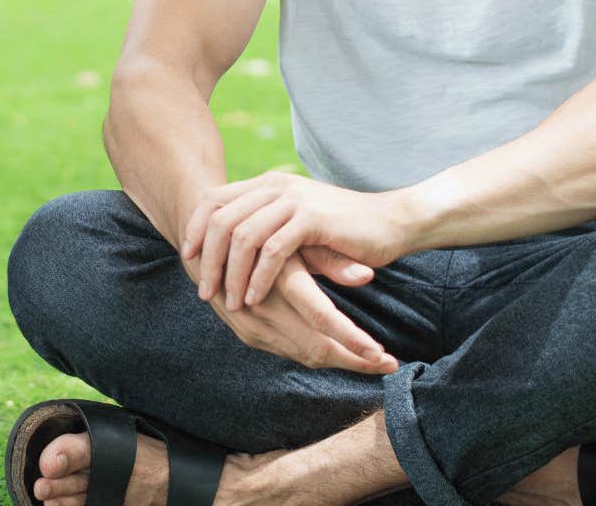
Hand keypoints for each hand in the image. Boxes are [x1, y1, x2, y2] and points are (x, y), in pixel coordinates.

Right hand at [179, 245, 397, 373]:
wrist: (205, 239)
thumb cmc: (260, 231)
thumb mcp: (295, 240)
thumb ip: (330, 259)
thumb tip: (366, 276)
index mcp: (278, 280)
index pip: (322, 320)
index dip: (354, 341)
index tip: (386, 356)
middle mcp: (262, 309)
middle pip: (316, 349)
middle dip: (354, 361)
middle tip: (389, 365)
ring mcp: (251, 326)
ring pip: (304, 354)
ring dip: (339, 360)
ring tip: (373, 362)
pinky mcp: (246, 334)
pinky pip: (289, 351)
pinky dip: (316, 355)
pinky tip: (341, 353)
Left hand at [182, 173, 410, 308]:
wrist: (390, 222)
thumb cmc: (341, 229)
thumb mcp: (295, 223)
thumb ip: (265, 227)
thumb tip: (226, 250)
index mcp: (267, 184)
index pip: (214, 200)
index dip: (195, 228)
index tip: (188, 258)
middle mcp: (275, 186)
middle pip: (222, 220)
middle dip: (209, 259)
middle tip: (205, 291)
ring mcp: (293, 200)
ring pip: (244, 236)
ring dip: (232, 273)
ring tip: (230, 302)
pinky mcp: (312, 219)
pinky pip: (273, 250)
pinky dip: (259, 277)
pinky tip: (255, 298)